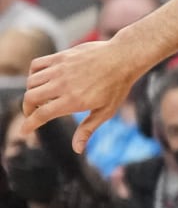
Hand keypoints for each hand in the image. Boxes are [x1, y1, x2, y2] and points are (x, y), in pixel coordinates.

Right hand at [22, 39, 145, 152]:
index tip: (24, 131)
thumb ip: (87, 129)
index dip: (29, 125)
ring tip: (41, 98)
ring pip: (31, 81)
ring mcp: (60, 69)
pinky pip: (36, 65)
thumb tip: (77, 150)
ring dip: (31, 92)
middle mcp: (63, 85)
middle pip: (30, 98)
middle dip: (27, 109)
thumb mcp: (105, 112)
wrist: (123, 58)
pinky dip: (33, 74)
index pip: (42, 115)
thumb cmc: (117, 87)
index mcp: (73, 101)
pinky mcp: (60, 57)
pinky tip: (42, 80)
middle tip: (33, 114)